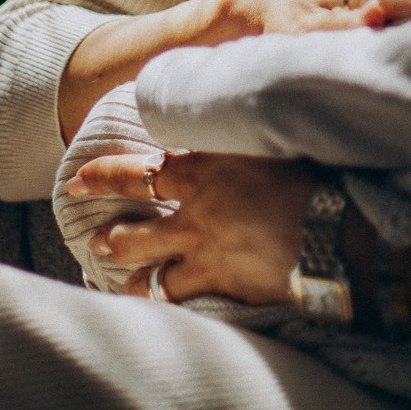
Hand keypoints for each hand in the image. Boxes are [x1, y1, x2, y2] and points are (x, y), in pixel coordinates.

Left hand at [69, 150, 315, 304]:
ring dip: (131, 272)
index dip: (104, 176)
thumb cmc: (310, 172)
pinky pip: (180, 298)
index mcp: (201, 169)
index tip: (78, 179)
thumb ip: (237, 127)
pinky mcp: (221, 283)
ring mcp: (204, 251)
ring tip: (118, 279)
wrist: (332, 225)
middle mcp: (194, 212)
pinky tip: (153, 311)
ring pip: (150, 269)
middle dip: (109, 233)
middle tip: (93, 238)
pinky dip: (165, 303)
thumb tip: (225, 99)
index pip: (137, 171)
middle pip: (134, 227)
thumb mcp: (268, 136)